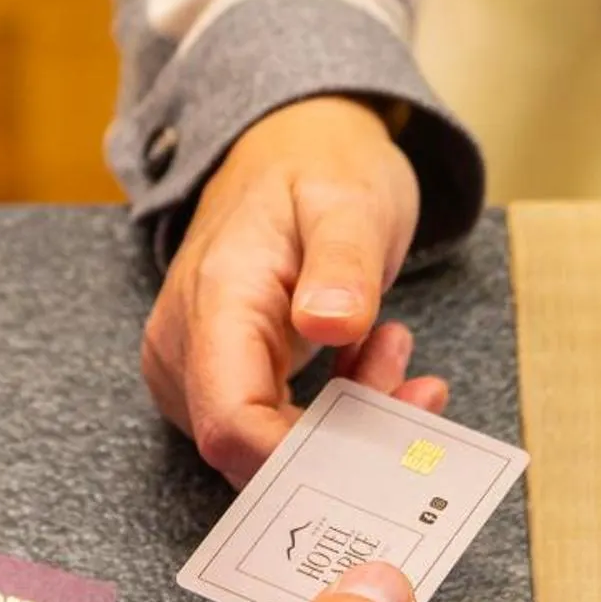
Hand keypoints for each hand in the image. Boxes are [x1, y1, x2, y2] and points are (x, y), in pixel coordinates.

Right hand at [141, 95, 445, 484]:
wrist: (287, 141)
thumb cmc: (318, 166)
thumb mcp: (351, 201)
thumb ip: (342, 264)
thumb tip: (331, 323)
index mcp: (217, 299)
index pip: (232, 423)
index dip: (298, 460)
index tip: (375, 453)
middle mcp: (187, 342)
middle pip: (251, 447)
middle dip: (340, 443)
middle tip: (413, 388)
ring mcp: (193, 362)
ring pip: (263, 445)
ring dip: (342, 425)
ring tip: (394, 354)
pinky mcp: (213, 372)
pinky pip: (267, 424)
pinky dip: (329, 413)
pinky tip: (369, 362)